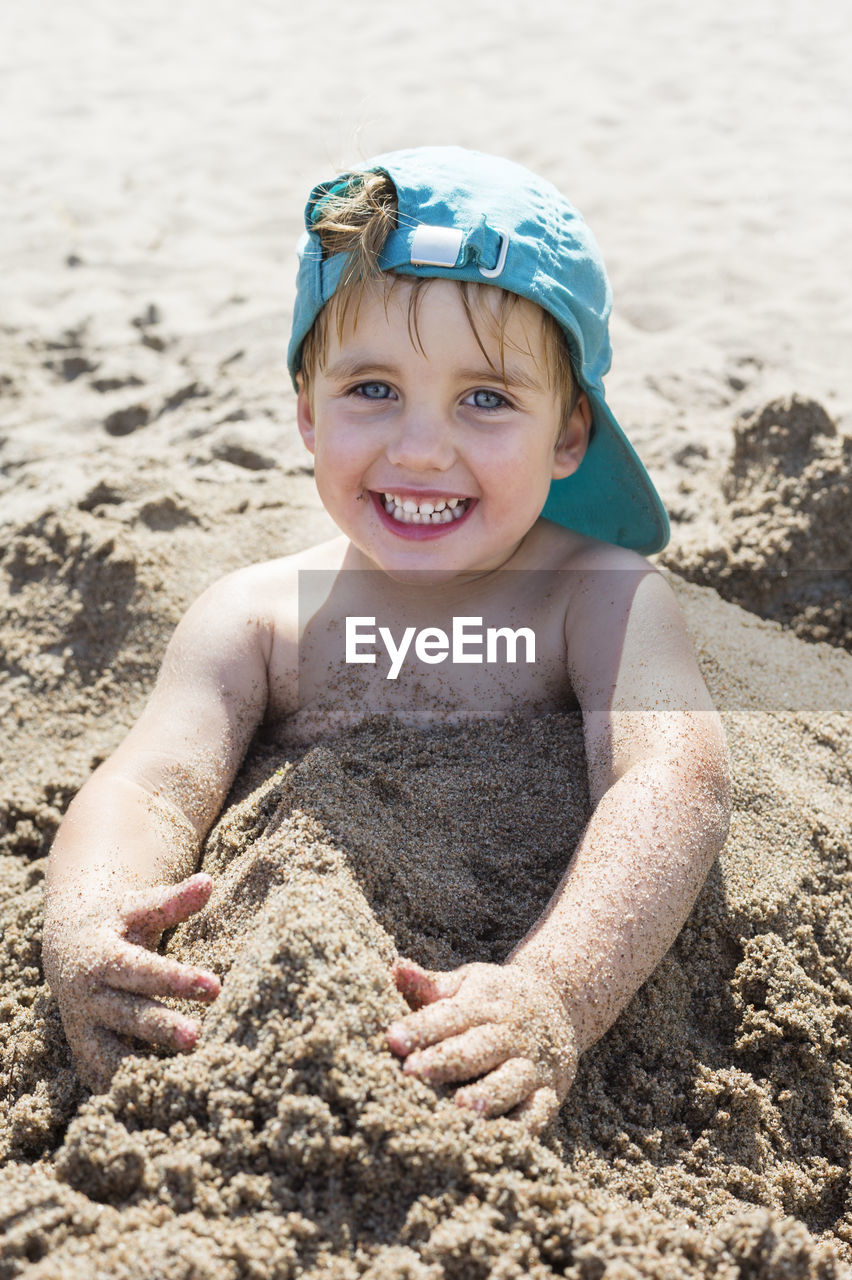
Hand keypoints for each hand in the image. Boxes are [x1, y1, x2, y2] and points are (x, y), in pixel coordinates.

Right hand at [43, 873, 220, 1091]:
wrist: (68, 947)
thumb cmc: (117, 924)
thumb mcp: (139, 907)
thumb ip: (172, 901)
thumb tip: (207, 882)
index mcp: (101, 957)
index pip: (140, 970)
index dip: (176, 979)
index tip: (214, 986)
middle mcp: (88, 996)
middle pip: (127, 1016)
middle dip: (162, 1028)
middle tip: (197, 1037)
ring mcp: (83, 1028)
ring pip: (110, 1055)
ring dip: (142, 1069)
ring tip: (181, 1079)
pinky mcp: (85, 1053)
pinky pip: (104, 1077)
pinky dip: (127, 1089)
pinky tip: (161, 1096)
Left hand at [386, 958, 576, 1134]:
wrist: (560, 1001)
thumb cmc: (496, 997)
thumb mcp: (468, 982)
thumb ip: (431, 984)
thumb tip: (396, 968)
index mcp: (484, 1003)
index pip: (449, 1016)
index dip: (421, 1028)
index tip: (391, 1039)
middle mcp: (510, 1034)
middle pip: (476, 1048)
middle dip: (444, 1062)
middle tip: (411, 1074)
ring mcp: (532, 1064)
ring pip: (510, 1081)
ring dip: (487, 1095)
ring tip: (461, 1108)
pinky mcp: (550, 1092)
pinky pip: (538, 1113)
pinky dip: (521, 1129)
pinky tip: (496, 1142)